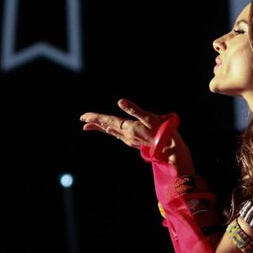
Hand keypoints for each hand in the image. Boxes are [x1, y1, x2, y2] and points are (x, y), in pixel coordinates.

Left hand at [80, 99, 195, 173]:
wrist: (170, 150)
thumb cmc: (162, 132)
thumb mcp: (149, 117)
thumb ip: (134, 110)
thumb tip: (120, 101)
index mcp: (128, 128)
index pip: (108, 121)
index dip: (95, 118)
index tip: (83, 117)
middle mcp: (126, 135)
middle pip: (107, 127)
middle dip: (95, 123)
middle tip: (82, 120)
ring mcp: (130, 140)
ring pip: (112, 132)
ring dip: (102, 127)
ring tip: (92, 126)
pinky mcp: (135, 142)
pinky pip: (119, 135)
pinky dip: (112, 132)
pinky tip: (112, 131)